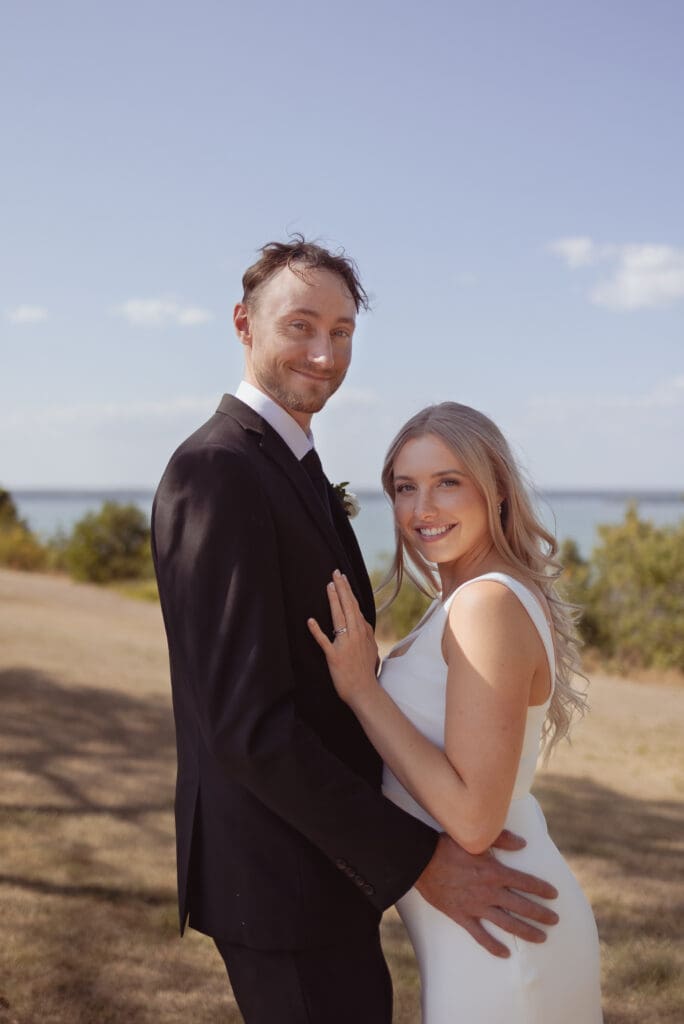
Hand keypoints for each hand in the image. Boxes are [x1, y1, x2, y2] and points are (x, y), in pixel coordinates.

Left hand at [308, 570, 378, 703]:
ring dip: (334, 601)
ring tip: (329, 586)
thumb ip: (366, 634)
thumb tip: (362, 622)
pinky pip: (324, 641)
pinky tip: (310, 620)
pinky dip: (317, 631)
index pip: (355, 607)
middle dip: (342, 589)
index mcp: (363, 632)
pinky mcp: (334, 656)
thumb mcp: (371, 649)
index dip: (348, 592)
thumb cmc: (366, 672)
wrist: (364, 691)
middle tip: (335, 573)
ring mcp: (345, 645)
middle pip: (348, 607)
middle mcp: (356, 635)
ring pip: (339, 618)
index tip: (343, 579)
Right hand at [415, 833, 558, 957]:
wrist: (420, 861)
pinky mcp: (461, 916)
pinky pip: (480, 935)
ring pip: (507, 923)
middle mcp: (489, 891)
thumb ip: (501, 839)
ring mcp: (476, 906)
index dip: (541, 889)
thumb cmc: (447, 845)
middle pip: (521, 906)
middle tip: (555, 920)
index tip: (554, 895)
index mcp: (494, 871)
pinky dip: (492, 946)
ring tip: (541, 938)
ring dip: (526, 932)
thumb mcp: (474, 838)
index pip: (525, 882)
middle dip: (541, 914)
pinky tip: (505, 953)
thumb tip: (523, 843)